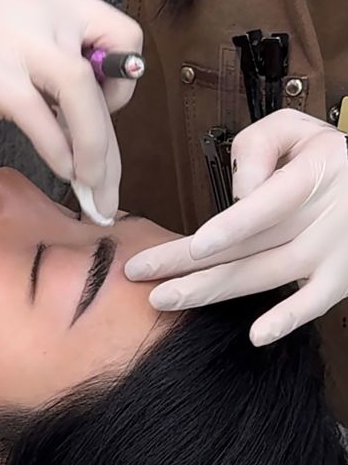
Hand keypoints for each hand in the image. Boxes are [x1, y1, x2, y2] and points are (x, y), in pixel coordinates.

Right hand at [0, 0, 142, 217]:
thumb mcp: (9, 46)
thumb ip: (48, 73)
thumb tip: (85, 128)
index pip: (121, 38)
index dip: (120, 85)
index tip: (100, 118)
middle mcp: (40, 5)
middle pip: (106, 74)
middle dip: (111, 142)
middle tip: (107, 185)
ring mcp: (12, 35)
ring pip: (81, 94)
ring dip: (95, 151)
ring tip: (90, 187)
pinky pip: (38, 115)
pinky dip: (57, 149)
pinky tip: (58, 170)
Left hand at [125, 110, 347, 345]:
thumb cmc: (326, 155)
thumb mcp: (295, 129)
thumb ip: (258, 147)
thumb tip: (241, 192)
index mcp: (313, 175)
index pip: (271, 204)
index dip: (234, 226)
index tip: (197, 246)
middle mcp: (324, 217)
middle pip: (248, 246)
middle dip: (188, 263)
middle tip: (138, 271)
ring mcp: (332, 252)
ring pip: (264, 275)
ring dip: (211, 291)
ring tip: (162, 298)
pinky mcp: (340, 278)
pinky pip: (314, 304)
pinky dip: (287, 320)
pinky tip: (256, 335)